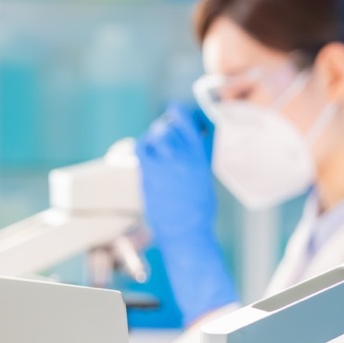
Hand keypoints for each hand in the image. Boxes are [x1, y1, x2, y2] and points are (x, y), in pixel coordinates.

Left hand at [136, 101, 236, 322]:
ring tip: (153, 149)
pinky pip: (140, 148)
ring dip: (152, 139)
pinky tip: (144, 156)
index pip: (183, 117)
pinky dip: (141, 147)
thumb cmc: (199, 210)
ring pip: (152, 136)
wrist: (187, 230)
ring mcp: (165, 162)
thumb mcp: (204, 177)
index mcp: (199, 154)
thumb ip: (195, 157)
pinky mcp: (149, 172)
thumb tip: (191, 144)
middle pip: (166, 127)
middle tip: (163, 138)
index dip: (176, 113)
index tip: (174, 114)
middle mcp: (182, 154)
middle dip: (164, 130)